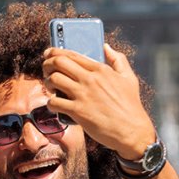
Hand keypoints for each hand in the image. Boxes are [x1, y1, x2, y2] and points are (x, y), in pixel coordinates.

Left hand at [42, 44, 155, 159]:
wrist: (132, 131)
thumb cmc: (131, 106)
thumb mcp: (129, 78)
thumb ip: (118, 60)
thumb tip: (106, 46)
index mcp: (100, 69)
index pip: (72, 54)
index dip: (55, 52)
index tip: (49, 55)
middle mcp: (90, 79)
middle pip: (58, 62)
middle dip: (47, 64)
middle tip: (46, 70)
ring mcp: (83, 95)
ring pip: (54, 79)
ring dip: (47, 82)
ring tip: (51, 88)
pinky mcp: (78, 111)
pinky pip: (54, 102)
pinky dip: (50, 103)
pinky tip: (54, 105)